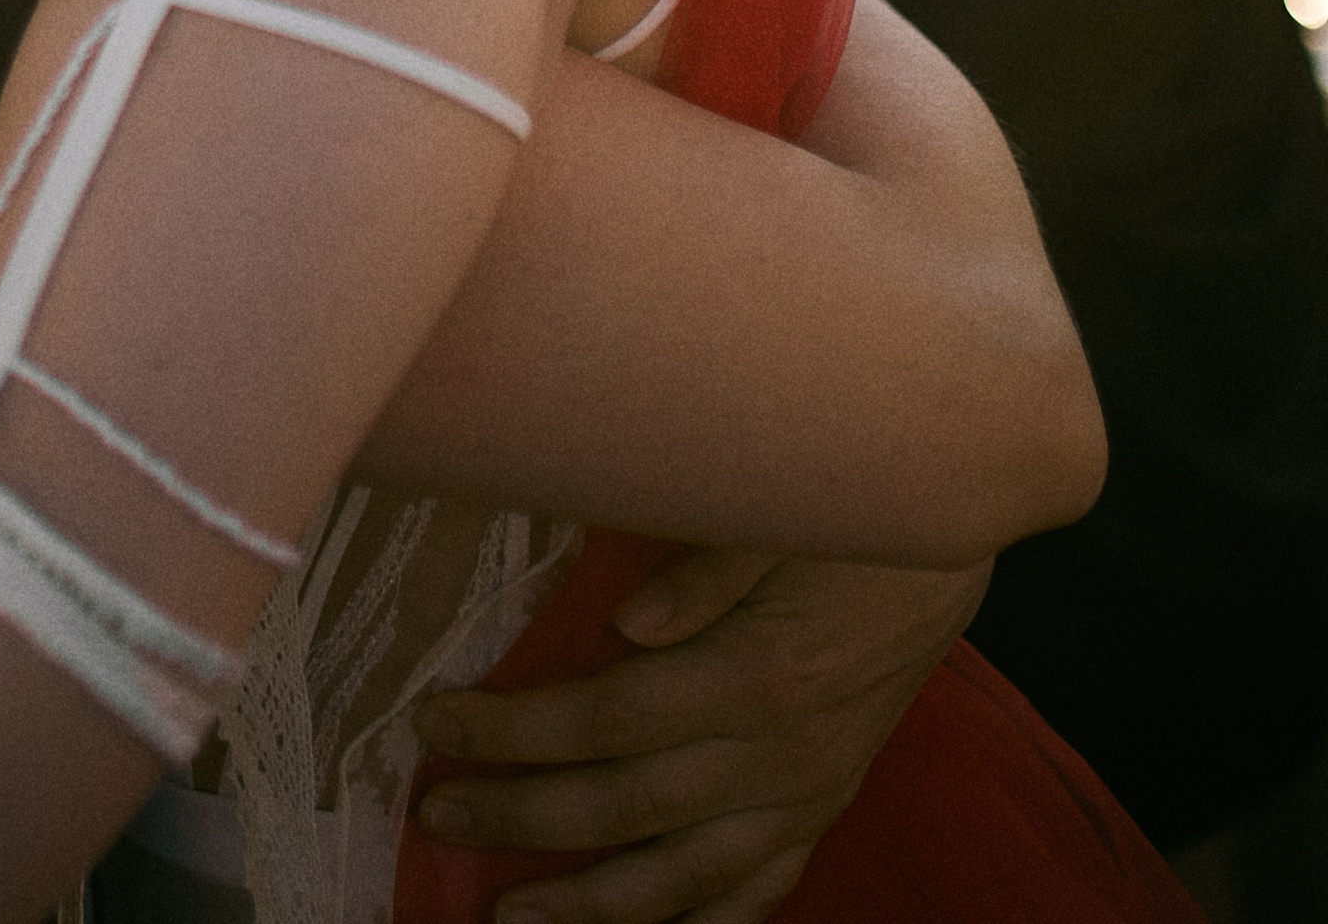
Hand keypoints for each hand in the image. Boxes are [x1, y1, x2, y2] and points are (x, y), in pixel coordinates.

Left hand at [412, 546, 987, 922]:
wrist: (953, 527)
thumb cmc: (850, 506)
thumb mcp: (784, 511)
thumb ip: (711, 565)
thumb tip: (632, 626)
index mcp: (758, 674)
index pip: (609, 718)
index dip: (517, 728)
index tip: (436, 721)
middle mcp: (780, 753)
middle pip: (629, 805)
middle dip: (523, 814)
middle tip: (436, 812)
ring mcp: (805, 792)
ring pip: (686, 877)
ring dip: (593, 906)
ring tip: (509, 917)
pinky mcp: (825, 804)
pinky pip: (757, 889)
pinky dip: (699, 923)